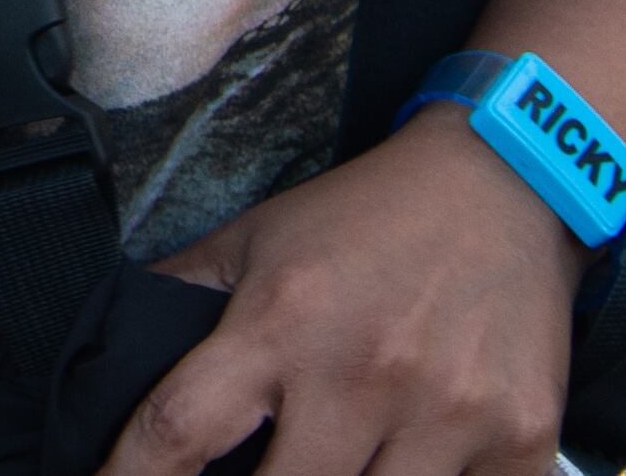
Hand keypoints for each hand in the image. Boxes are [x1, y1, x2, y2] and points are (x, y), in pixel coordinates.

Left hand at [101, 109, 585, 475]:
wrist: (506, 179)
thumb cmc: (369, 216)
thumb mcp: (258, 237)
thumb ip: (182, 295)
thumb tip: (105, 351)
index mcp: (282, 321)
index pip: (179, 429)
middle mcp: (361, 372)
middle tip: (258, 474)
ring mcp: (447, 413)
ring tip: (335, 462)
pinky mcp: (519, 439)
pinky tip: (415, 465)